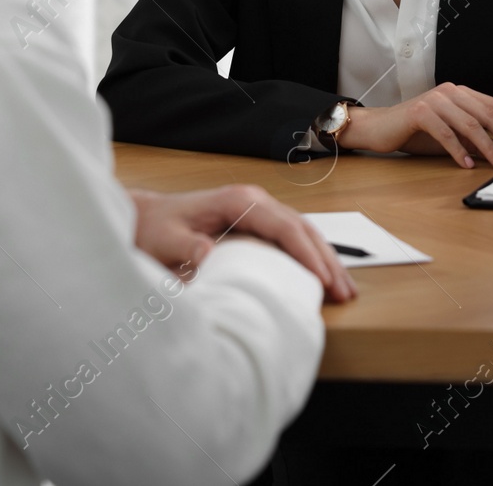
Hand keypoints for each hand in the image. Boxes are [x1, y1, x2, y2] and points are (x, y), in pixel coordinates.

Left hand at [129, 186, 356, 302]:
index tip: (322, 279)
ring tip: (344, 289)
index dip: (307, 254)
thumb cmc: (156, 228)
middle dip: (327, 260)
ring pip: (304, 233)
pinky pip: (292, 238)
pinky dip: (311, 257)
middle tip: (345, 291)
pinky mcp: (257, 223)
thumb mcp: (166, 239)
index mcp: (240, 201)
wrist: (146, 218)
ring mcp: (259, 210)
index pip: (286, 227)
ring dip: (325, 260)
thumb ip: (188, 247)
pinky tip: (322, 277)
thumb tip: (210, 255)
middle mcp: (256, 201)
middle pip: (303, 229)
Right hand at [339, 83, 492, 169]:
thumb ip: (473, 137)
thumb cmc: (415, 130)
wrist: (380, 127)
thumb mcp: (451, 133)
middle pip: (488, 114)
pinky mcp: (420, 112)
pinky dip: (459, 151)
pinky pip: (446, 133)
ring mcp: (435, 100)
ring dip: (488, 147)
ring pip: (470, 124)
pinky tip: (468, 164)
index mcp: (461, 93)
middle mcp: (451, 92)